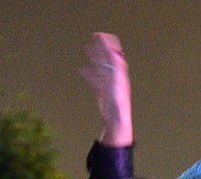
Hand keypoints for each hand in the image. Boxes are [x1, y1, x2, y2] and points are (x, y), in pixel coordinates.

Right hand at [81, 32, 131, 146]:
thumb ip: (116, 67)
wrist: (116, 120)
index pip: (114, 54)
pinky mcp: (102, 91)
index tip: (103, 34)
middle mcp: (114, 77)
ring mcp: (108, 84)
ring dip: (94, 57)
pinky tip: (81, 69)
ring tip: (88, 48)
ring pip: (99, 67)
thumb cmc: (118, 104)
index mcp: (119, 74)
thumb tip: (114, 53)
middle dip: (101, 47)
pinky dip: (88, 73)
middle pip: (107, 58)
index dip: (109, 44)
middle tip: (96, 35)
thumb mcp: (117, 82)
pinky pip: (93, 79)